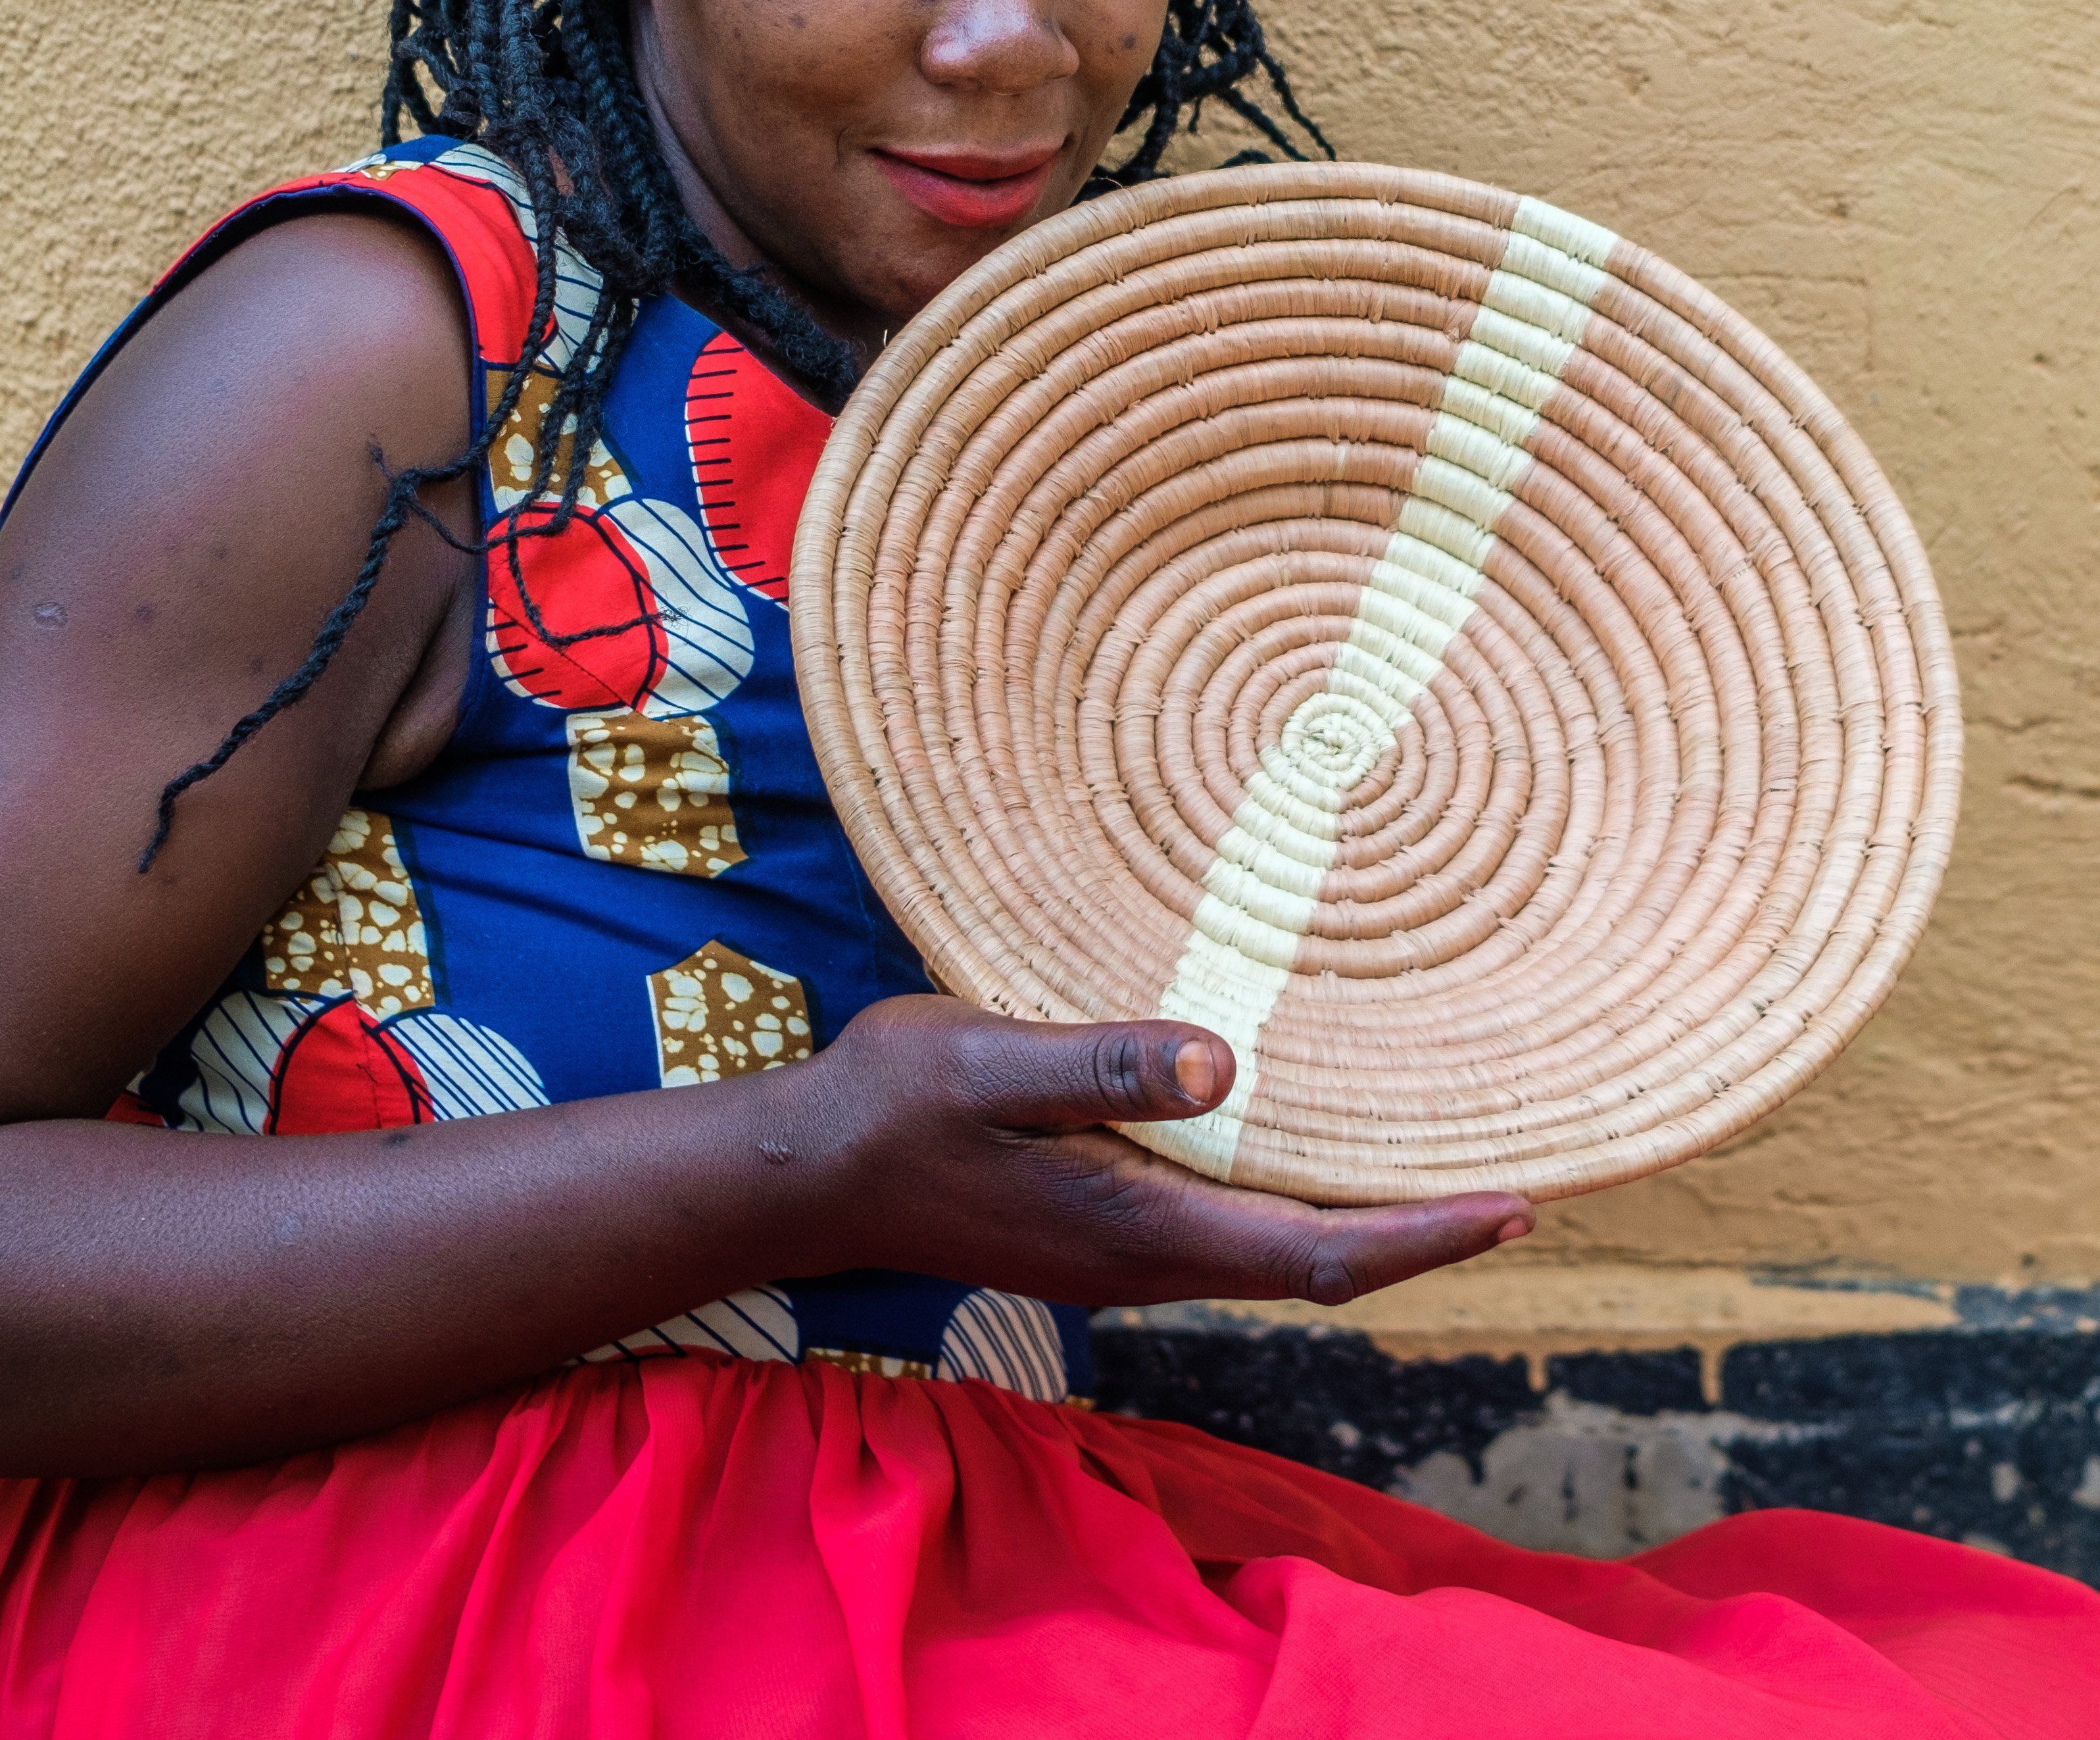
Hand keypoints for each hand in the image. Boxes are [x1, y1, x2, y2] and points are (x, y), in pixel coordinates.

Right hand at [785, 995, 1532, 1308]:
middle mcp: (1146, 1258)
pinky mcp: (1099, 1228)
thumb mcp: (992, 1062)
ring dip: (1363, 1224)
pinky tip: (1311, 1158)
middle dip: (1418, 1235)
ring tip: (1441, 1176)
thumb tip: (1222, 1064)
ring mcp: (1122, 1251)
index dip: (1421, 1236)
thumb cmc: (895, 1106)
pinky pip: (1230, 1228)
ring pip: (1274, 1251)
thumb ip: (1103, 1065)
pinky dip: (1298, 1205)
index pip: (1314, 1253)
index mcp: (1138, 1227)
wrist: (808, 1173)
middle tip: (1517, 1192)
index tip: (1512, 1206)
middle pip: (1314, 1265)